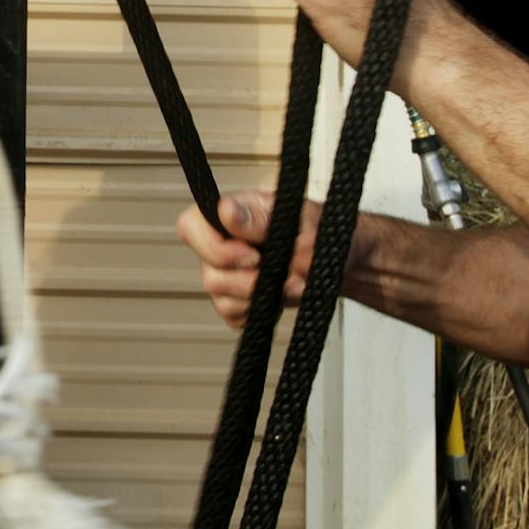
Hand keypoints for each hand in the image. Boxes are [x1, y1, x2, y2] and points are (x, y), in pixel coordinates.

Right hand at [177, 192, 323, 328]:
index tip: (253, 256)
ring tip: (291, 284)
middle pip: (208, 272)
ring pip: (219, 298)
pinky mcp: (237, 300)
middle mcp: (221, 244)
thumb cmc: (316, 229)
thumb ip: (261, 219)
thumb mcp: (297, 217)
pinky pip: (235, 316)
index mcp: (230, 214)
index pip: (190, 226)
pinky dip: (260, 312)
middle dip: (245, 281)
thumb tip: (226, 211)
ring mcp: (226, 274)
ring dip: (258, 297)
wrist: (338, 258)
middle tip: (279, 275)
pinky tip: (279, 297)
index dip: (214, 248)